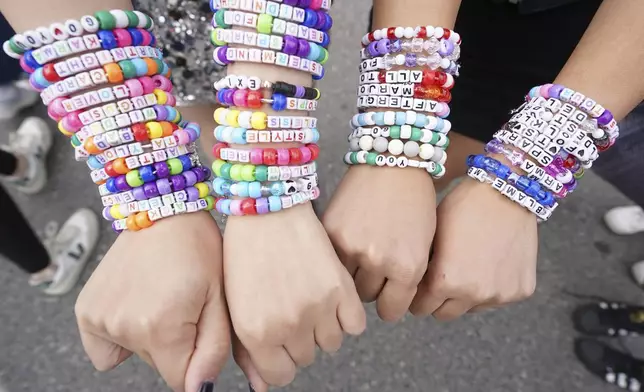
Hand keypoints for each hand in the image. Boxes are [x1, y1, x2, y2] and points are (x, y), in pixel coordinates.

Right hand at [75, 212, 229, 391]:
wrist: (162, 211)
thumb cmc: (199, 249)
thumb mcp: (219, 298)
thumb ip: (212, 350)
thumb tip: (198, 390)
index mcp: (161, 327)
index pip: (181, 381)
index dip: (196, 360)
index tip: (200, 329)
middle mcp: (124, 326)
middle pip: (159, 365)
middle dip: (175, 345)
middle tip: (183, 303)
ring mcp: (100, 318)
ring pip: (136, 354)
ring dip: (150, 337)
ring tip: (161, 297)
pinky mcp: (85, 311)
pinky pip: (104, 349)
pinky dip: (121, 336)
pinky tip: (136, 306)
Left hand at [224, 204, 365, 390]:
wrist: (268, 207)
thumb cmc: (244, 252)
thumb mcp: (235, 304)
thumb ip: (246, 352)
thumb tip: (262, 388)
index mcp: (256, 333)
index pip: (280, 376)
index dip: (281, 358)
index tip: (280, 340)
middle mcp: (288, 326)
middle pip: (307, 357)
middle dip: (300, 338)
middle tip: (291, 305)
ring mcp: (318, 308)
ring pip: (332, 342)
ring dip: (324, 325)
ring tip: (310, 295)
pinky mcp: (341, 288)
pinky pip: (355, 324)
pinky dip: (347, 314)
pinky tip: (331, 294)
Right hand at [323, 165, 436, 320]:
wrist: (392, 160)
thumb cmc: (415, 201)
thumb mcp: (423, 247)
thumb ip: (407, 279)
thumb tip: (388, 304)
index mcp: (408, 267)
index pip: (391, 311)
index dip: (390, 305)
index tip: (388, 297)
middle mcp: (379, 261)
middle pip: (365, 297)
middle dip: (372, 286)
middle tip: (376, 266)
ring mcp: (351, 246)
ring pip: (345, 282)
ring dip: (352, 273)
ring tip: (361, 251)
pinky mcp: (331, 232)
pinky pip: (331, 260)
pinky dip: (337, 255)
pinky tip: (348, 238)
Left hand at [410, 179, 537, 319]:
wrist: (506, 190)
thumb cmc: (463, 206)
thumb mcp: (431, 236)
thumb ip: (422, 268)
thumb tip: (411, 286)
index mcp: (444, 282)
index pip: (420, 308)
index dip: (417, 296)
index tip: (419, 287)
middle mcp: (473, 294)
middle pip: (444, 314)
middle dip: (439, 300)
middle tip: (441, 278)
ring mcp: (500, 294)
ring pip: (471, 308)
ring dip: (466, 295)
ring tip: (468, 265)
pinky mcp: (521, 290)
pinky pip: (498, 298)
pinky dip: (492, 286)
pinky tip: (491, 261)